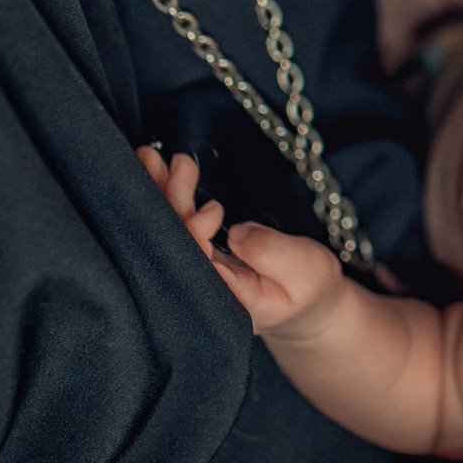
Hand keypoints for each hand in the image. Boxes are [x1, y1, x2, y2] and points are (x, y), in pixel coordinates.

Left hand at [137, 146, 347, 335]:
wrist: (308, 301)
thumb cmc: (310, 287)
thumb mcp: (306, 271)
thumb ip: (273, 253)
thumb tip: (235, 232)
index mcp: (228, 303)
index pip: (194, 266)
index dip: (192, 234)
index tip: (213, 211)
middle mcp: (204, 289)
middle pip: (173, 245)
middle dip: (167, 202)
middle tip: (165, 163)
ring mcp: (198, 273)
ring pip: (171, 233)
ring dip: (162, 194)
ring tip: (153, 159)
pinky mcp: (201, 255)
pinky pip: (180, 227)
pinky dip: (171, 197)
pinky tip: (165, 175)